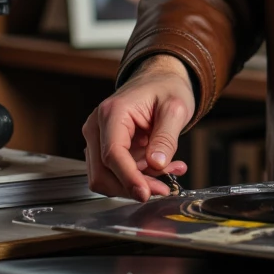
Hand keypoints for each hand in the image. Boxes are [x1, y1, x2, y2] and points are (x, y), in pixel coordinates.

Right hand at [82, 56, 194, 201]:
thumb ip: (166, 137)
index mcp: (112, 112)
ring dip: (138, 182)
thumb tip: (156, 164)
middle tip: (165, 188)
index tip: (145, 193)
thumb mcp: (175, 108)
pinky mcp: (105, 148)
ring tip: (170, 171)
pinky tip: (162, 168)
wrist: (160, 79)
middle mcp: (97, 127)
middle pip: (103, 173)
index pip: (112, 154)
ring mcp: (98, 139)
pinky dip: (138, 177)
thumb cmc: (166, 88)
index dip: (128, 178)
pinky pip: (116, 172)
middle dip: (133, 186)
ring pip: (107, 177)